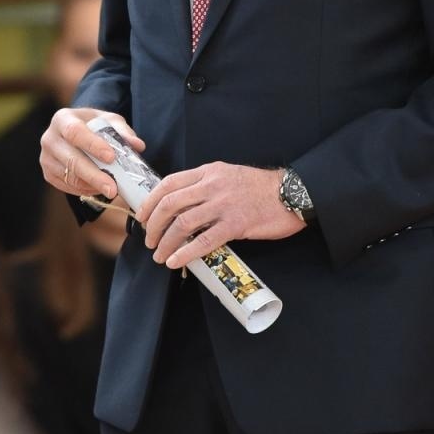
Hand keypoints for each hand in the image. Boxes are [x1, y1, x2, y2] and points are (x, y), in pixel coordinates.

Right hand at [40, 108, 144, 201]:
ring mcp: (45, 157)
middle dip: (93, 175)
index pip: (75, 132)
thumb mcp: (110, 121)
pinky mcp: (48, 173)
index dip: (92, 145)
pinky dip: (83, 190)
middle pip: (71, 159)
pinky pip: (66, 185)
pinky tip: (98, 189)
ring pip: (68, 176)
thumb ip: (123, 131)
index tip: (111, 157)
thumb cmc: (94, 125)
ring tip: (111, 190)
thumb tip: (138, 145)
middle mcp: (49, 138)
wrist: (75, 132)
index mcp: (63, 119)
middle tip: (113, 189)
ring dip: (91, 186)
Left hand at [135, 163, 300, 268]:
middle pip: (170, 204)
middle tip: (149, 239)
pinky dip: (186, 252)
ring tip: (160, 255)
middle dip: (153, 225)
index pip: (168, 183)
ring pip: (182, 224)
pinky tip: (176, 261)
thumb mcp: (227, 175)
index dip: (150, 201)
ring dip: (165, 242)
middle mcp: (212, 185)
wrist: (290, 192)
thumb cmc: (259, 187)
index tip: (142, 216)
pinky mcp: (236, 224)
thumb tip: (180, 203)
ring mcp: (223, 205)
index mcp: (208, 172)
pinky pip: (204, 241)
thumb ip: (204, 185)